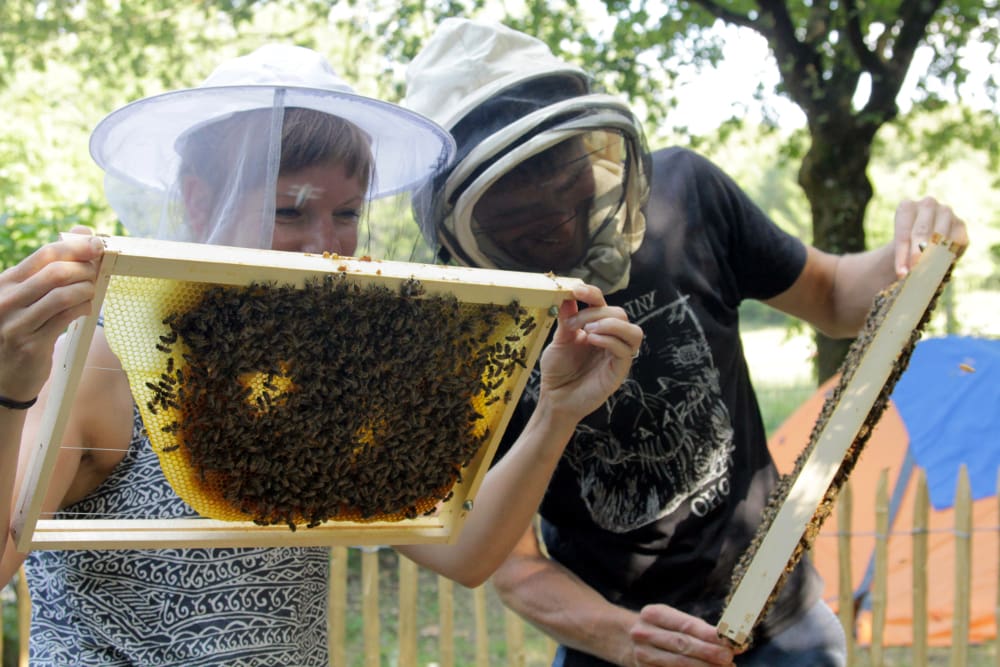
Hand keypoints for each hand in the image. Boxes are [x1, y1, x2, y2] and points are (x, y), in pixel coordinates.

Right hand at [0, 227, 102, 401]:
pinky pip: (66, 318)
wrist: (3, 376)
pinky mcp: (30, 344)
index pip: (44, 254)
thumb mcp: (27, 295)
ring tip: (91, 291)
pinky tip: (87, 308)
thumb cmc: (20, 327)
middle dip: (85, 268)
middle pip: (56, 272)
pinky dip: (84, 308)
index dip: (76, 247)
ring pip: (63, 294)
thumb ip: (52, 265)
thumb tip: (83, 231)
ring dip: (86, 289)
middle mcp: (5, 300)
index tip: (98, 244)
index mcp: (4, 283)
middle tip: (98, 271)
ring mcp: (16, 324)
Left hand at [537, 283, 641, 418]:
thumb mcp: (559, 340)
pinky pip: (626, 350)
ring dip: (610, 324)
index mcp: (596, 328)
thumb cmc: (557, 371)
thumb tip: (569, 294)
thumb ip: (567, 319)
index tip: (576, 289)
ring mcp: (617, 355)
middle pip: (619, 313)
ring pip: (633, 330)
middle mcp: (610, 339)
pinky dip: (610, 340)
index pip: (603, 303)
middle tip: (573, 324)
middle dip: (595, 312)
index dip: (593, 292)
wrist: (555, 398)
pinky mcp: (619, 370)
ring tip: (588, 331)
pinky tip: (591, 341)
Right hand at [629, 604, 736, 665]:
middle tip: (728, 657)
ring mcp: (642, 655)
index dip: (708, 634)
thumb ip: (694, 628)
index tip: (728, 640)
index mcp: (653, 614)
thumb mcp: (668, 618)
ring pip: (678, 663)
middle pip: (682, 644)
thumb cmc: (654, 627)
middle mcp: (645, 633)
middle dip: (708, 652)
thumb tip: (724, 640)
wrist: (620, 638)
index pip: (685, 624)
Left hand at [893, 196, 968, 276]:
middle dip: (918, 254)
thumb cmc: (906, 246)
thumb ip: (902, 258)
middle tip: (915, 273)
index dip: (902, 255)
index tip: (902, 273)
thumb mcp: (900, 249)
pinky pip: (957, 242)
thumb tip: (906, 274)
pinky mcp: (960, 224)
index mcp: (906, 207)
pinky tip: (943, 267)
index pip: (903, 232)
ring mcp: (946, 212)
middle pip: (921, 231)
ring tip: (929, 274)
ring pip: (941, 236)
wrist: (922, 240)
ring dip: (935, 257)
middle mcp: (927, 204)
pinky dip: (950, 256)